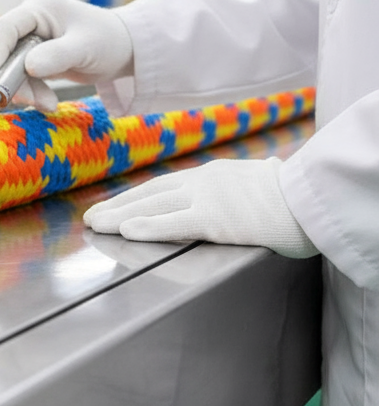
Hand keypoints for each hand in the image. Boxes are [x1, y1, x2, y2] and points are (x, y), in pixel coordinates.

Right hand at [0, 0, 133, 111]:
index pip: (7, 28)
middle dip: (10, 77)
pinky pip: (22, 77)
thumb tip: (29, 67)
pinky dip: (32, 92)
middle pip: (3, 49)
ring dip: (24, 89)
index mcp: (40, 9)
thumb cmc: (109, 41)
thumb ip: (57, 55)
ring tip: (47, 104)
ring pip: (10, 67)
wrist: (125, 51)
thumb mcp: (86, 48)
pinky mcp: (35, 58)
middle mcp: (31, 22)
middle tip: (25, 100)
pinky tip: (48, 102)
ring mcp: (32, 40)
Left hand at [83, 157, 317, 258]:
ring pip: (152, 205)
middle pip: (150, 193)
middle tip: (92, 216)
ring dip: (120, 216)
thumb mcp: (255, 183)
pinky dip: (145, 225)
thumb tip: (237, 192)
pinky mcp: (215, 217)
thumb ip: (235, 189)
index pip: (163, 185)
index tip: (114, 204)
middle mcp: (203, 182)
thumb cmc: (292, 195)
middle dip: (118, 205)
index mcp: (212, 175)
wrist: (313, 196)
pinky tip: (125, 230)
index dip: (135, 196)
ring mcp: (207, 198)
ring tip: (96, 225)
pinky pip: (173, 222)